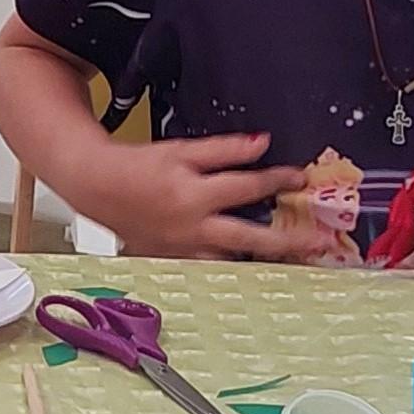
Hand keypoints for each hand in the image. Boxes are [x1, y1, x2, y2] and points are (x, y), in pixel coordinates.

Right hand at [90, 133, 336, 262]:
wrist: (97, 186)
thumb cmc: (138, 166)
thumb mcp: (182, 150)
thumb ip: (224, 149)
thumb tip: (262, 144)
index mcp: (194, 194)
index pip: (247, 187)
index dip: (277, 180)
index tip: (300, 178)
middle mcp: (191, 227)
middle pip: (248, 239)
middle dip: (286, 241)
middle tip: (316, 244)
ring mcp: (183, 248)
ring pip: (230, 262)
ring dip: (260, 263)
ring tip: (292, 263)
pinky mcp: (173, 259)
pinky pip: (209, 268)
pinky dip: (231, 268)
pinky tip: (251, 268)